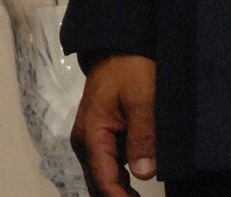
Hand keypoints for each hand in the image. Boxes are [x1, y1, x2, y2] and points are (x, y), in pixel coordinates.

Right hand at [70, 53, 156, 195]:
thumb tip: (144, 174)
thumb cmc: (129, 68)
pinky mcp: (103, 141)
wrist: (120, 47)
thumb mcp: (141, 98)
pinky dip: (122, 185)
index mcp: (91, 136)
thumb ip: (143, 136)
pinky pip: (110, 170)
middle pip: (99, 188)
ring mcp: (93, 143)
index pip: (105, 183)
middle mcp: (86, 144)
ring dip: (121, 195)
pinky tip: (137, 192)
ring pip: (104, 182)